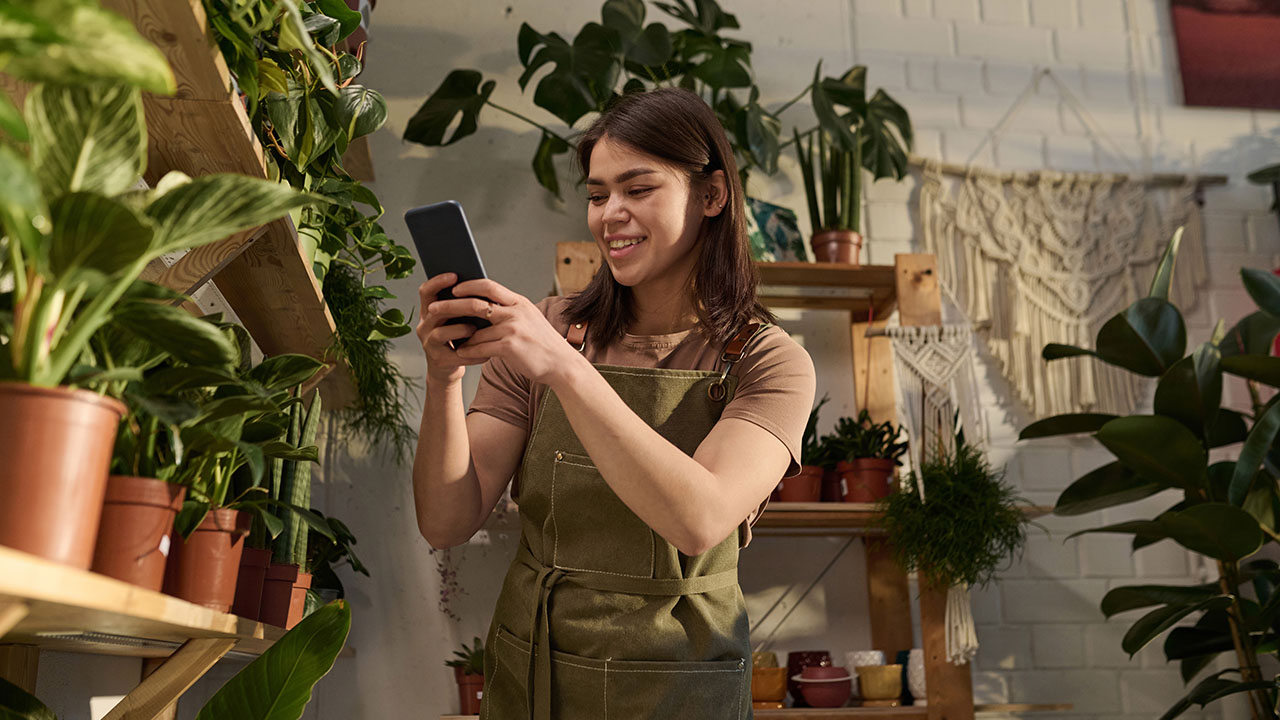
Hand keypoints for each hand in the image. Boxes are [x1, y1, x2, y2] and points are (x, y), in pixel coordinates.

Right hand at [416, 273, 480, 384]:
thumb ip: (463, 305)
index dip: (437, 282)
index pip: (426, 291)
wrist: (448, 368)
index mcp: (429, 311)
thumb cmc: (458, 338)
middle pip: (434, 310)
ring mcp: (429, 344)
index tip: (454, 275)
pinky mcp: (439, 360)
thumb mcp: (457, 319)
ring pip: (440, 333)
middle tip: (472, 302)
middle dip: (453, 305)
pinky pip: (455, 356)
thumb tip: (484, 287)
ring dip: (459, 329)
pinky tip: (486, 352)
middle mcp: (424, 326)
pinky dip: (472, 353)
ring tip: (475, 328)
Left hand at [445, 278, 584, 386]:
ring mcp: (513, 329)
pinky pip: (481, 348)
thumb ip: (510, 311)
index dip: (468, 285)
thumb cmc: (542, 343)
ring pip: (476, 330)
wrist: (561, 364)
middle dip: (451, 306)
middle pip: (476, 304)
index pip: (489, 286)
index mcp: (519, 302)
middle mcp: (516, 312)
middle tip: (434, 309)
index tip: (453, 288)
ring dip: (460, 336)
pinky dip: (469, 352)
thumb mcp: (529, 319)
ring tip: (449, 338)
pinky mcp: (510, 347)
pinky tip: (462, 354)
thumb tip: (483, 307)